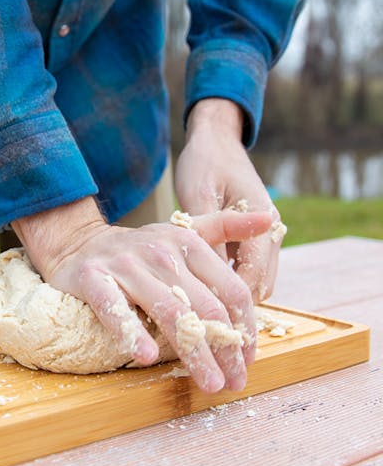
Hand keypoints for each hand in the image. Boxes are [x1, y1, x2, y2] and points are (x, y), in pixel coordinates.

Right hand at [13, 197, 272, 392]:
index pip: (232, 290)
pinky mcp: (92, 279)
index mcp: (187, 242)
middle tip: (234, 383)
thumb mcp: (182, 231)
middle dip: (226, 351)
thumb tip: (269, 220)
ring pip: (169, 313)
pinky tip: (147, 356)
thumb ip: (225, 227)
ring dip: (194, 353)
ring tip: (208, 383)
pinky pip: (115, 309)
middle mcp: (160, 252)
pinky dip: (131, 333)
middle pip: (206, 308)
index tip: (249, 360)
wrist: (77, 243)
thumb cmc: (138, 248)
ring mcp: (125, 265)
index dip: (246, 330)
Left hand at [176, 98, 282, 301]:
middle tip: (204, 325)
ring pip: (255, 279)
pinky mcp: (251, 235)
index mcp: (260, 220)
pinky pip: (245, 267)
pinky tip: (203, 290)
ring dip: (233, 296)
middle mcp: (268, 230)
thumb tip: (209, 273)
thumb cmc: (203, 163)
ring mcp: (262, 233)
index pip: (254, 274)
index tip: (208, 320)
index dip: (233, 302)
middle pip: (260, 284)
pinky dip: (229, 282)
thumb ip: (207, 231)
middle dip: (236, 307)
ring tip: (202, 313)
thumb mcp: (198, 194)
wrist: (215, 140)